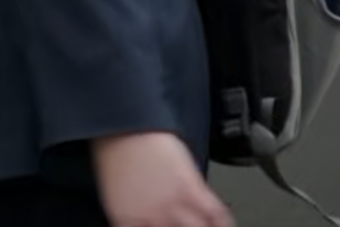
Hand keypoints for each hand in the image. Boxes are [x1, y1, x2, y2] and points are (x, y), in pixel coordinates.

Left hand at [90, 131, 234, 226]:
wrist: (122, 124)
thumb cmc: (114, 149)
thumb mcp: (114, 190)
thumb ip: (133, 212)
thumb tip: (147, 217)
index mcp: (126, 220)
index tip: (172, 226)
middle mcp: (151, 218)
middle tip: (190, 224)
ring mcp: (172, 205)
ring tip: (208, 225)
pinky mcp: (191, 188)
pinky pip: (215, 213)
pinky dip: (222, 221)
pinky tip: (225, 222)